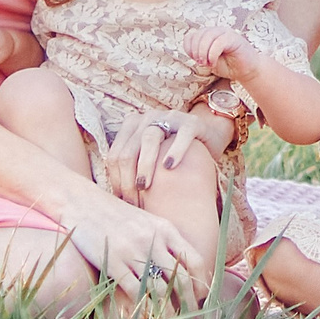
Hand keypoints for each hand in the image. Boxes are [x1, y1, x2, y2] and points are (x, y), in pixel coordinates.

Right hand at [59, 185, 208, 302]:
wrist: (83, 204)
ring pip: (159, 289)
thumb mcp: (147, 222)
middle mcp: (152, 240)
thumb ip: (165, 241)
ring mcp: (132, 252)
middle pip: (180, 279)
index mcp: (165, 230)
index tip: (201, 300)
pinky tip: (146, 318)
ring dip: (167, 312)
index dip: (201, 285)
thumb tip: (183, 267)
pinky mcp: (112, 262)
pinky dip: (143, 308)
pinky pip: (134, 291)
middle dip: (188, 304)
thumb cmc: (117, 216)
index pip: (194, 261)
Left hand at [105, 108, 226, 202]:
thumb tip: (113, 199)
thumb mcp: (150, 160)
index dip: (116, 180)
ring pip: (150, 139)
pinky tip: (169, 167)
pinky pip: (181, 135)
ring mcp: (170, 117)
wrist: (206, 140)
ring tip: (145, 186)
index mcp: (132, 126)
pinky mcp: (192, 122)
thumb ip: (132, 170)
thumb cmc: (172, 156)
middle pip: (129, 149)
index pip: (115, 155)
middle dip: (128, 178)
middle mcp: (148, 118)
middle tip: (133, 201)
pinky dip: (174, 151)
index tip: (123, 200)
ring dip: (145, 165)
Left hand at [185, 26, 254, 82]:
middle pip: (198, 35)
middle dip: (196, 51)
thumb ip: (199, 53)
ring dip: (203, 52)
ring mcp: (225, 32)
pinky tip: (214, 63)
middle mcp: (216, 31)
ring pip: (207, 37)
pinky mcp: (234, 38)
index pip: (191, 36)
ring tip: (207, 64)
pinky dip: (212, 54)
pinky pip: (218, 42)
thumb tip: (191, 52)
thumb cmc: (229, 66)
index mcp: (209, 35)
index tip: (195, 60)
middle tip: (201, 63)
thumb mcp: (208, 60)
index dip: (189, 48)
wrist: (247, 71)